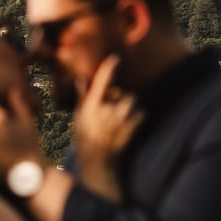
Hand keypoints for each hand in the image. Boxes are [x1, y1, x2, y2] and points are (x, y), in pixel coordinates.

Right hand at [74, 55, 143, 200]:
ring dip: (130, 106)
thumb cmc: (85, 139)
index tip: (116, 58)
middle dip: (120, 97)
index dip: (109, 68)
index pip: (102, 81)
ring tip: (122, 116)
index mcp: (92, 105)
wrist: (97, 161)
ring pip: (132, 101)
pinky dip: (139, 117)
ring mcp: (120, 119)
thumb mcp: (79, 118)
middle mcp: (106, 109)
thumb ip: (82, 98)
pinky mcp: (132, 127)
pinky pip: (141, 114)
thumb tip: (80, 80)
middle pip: (121, 93)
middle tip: (113, 109)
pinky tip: (131, 124)